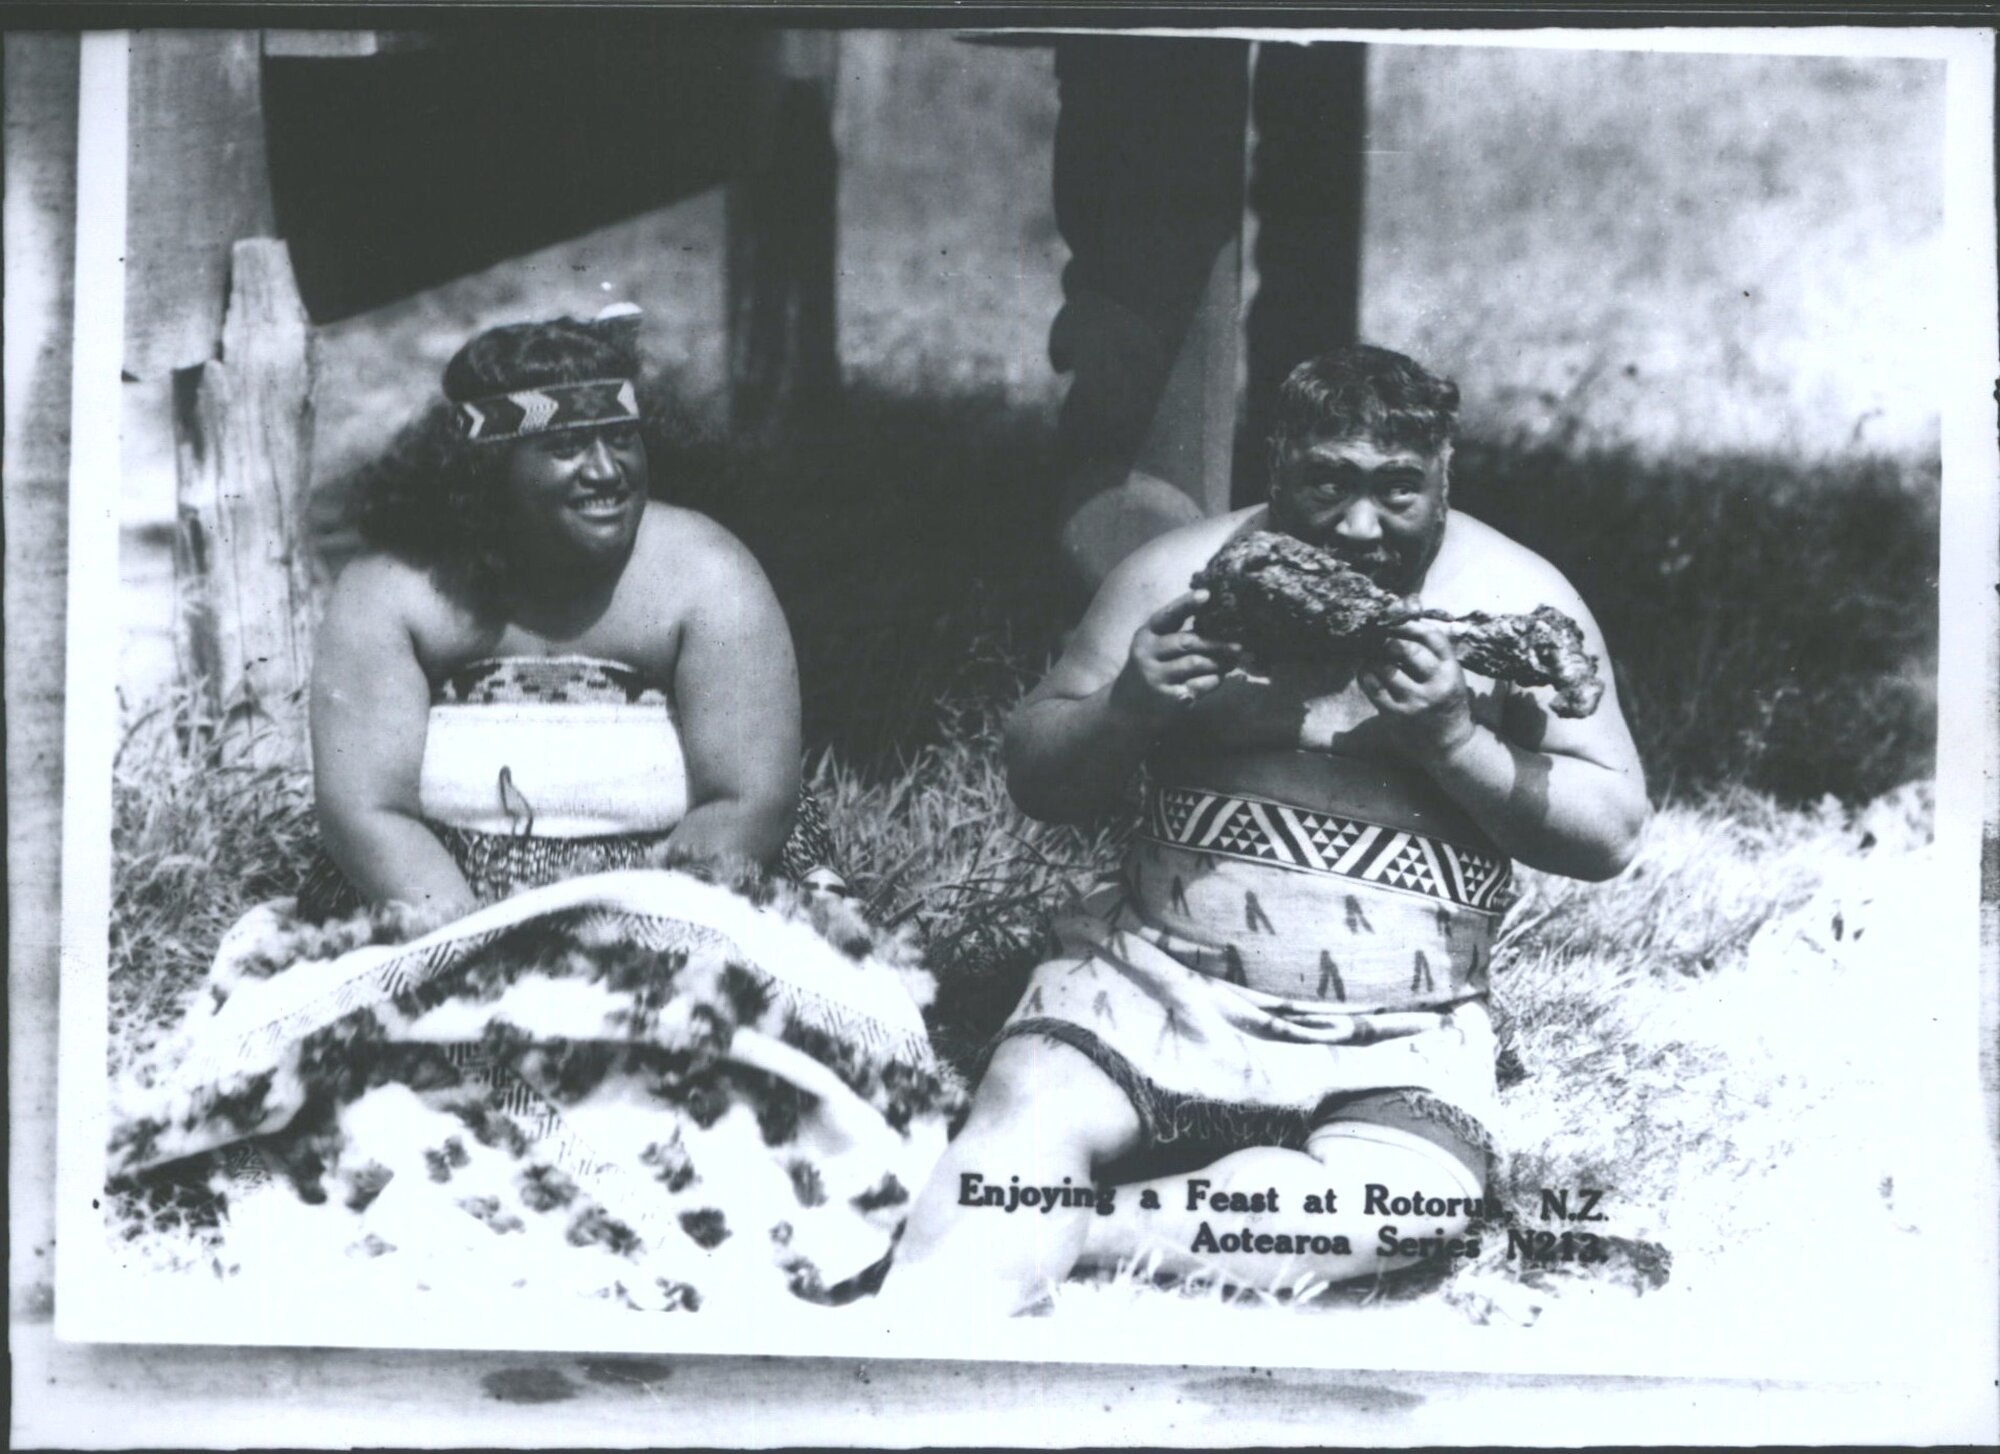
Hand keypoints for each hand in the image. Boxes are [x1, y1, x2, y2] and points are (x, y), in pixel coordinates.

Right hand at [1108, 589, 1243, 727]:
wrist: (1125, 705)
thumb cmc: (1151, 666)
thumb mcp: (1154, 644)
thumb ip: (1178, 631)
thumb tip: (1220, 624)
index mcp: (1147, 634)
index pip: (1168, 615)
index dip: (1187, 603)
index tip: (1207, 594)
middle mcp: (1147, 653)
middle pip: (1188, 642)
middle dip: (1216, 643)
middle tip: (1238, 646)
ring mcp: (1156, 677)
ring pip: (1196, 663)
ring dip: (1218, 663)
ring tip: (1231, 661)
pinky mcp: (1166, 697)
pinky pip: (1198, 686)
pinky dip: (1213, 681)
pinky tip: (1218, 678)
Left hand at [1357, 615, 1476, 763]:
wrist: (1450, 742)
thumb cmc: (1446, 698)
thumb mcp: (1447, 669)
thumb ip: (1430, 640)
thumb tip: (1411, 600)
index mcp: (1451, 669)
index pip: (1432, 637)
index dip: (1411, 623)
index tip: (1396, 618)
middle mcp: (1436, 684)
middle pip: (1408, 650)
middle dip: (1389, 639)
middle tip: (1379, 635)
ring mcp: (1416, 701)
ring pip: (1387, 668)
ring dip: (1374, 657)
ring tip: (1372, 654)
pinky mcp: (1397, 715)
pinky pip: (1373, 688)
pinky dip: (1366, 674)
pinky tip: (1367, 671)